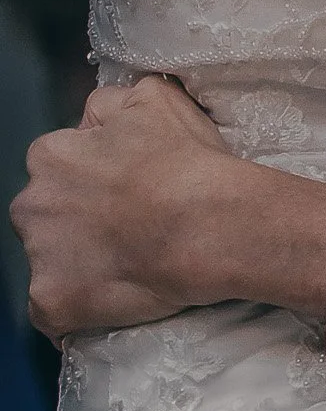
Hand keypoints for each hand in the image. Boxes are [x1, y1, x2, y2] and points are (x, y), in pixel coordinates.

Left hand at [11, 77, 325, 337]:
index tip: (124, 193)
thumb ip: (110, 104)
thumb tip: (94, 119)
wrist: (208, 226)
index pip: (57, 168)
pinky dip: (76, 309)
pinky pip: (53, 312)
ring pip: (49, 262)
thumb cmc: (185, 161)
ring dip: (77, 265)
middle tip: (127, 231)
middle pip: (45, 215)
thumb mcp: (153, 99)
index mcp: (50, 156)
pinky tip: (111, 302)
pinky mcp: (50, 303)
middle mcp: (32, 205)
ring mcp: (39, 258)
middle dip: (75, 222)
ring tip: (127, 269)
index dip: (92, 181)